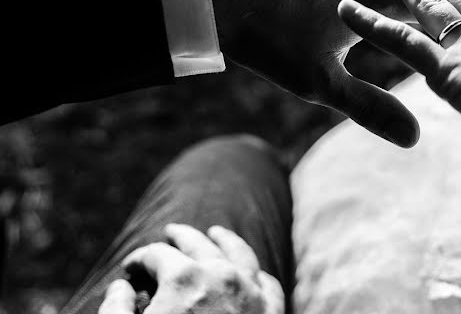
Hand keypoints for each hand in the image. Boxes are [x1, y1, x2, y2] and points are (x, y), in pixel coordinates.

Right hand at [98, 224, 282, 313]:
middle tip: (171, 232)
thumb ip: (115, 309)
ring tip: (215, 232)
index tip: (129, 269)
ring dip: (225, 240)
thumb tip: (122, 286)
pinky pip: (267, 283)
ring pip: (240, 253)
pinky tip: (251, 271)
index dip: (139, 259)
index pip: (157, 255)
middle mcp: (222, 275)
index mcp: (184, 278)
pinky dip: (257, 273)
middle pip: (200, 244)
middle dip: (181, 237)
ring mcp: (251, 293)